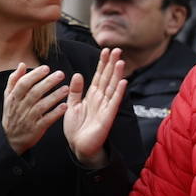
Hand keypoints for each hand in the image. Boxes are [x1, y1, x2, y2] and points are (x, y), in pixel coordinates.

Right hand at [1, 63, 69, 155]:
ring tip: (66, 88)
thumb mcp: (8, 96)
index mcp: (14, 98)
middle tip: (60, 74)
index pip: (24, 83)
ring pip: (42, 105)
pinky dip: (56, 113)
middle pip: (35, 92)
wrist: (11, 138)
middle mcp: (21, 107)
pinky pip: (47, 120)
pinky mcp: (36, 128)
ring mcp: (28, 118)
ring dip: (54, 96)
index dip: (35, 75)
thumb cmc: (12, 113)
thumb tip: (21, 64)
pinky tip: (65, 106)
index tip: (46, 68)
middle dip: (48, 82)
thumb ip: (14, 80)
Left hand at [64, 48, 127, 168]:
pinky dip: (119, 92)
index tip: (105, 50)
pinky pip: (114, 103)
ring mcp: (105, 107)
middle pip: (107, 78)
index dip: (102, 64)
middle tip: (117, 49)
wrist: (78, 146)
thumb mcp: (71, 105)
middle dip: (111, 64)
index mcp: (91, 96)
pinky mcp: (108, 117)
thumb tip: (78, 74)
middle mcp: (100, 99)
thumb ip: (75, 91)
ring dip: (117, 74)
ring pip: (112, 87)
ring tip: (121, 61)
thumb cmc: (76, 127)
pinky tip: (124, 82)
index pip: (98, 76)